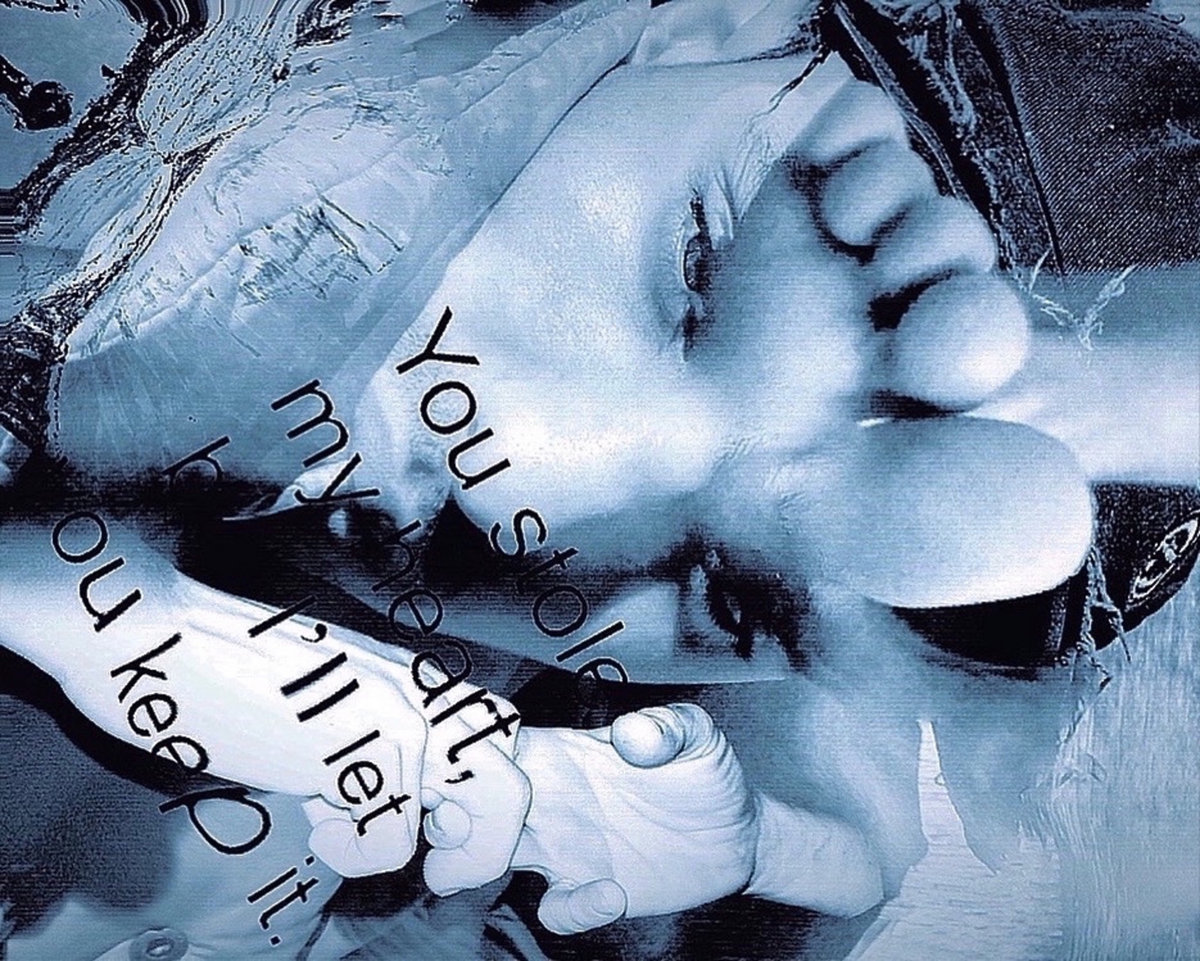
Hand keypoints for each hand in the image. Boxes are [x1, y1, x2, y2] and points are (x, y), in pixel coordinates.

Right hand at [497, 703, 879, 934]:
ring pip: (485, 859)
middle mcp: (548, 800)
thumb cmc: (705, 772)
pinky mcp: (589, 891)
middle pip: (472, 804)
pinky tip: (611, 893)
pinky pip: (555, 909)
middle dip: (452, 810)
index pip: (493, 746)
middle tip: (464, 817)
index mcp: (560, 753)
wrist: (738, 833)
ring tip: (510, 856)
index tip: (466, 758)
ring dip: (475, 864)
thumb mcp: (697, 735)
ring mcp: (563, 849)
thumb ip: (666, 726)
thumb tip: (631, 733)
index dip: (467, 750)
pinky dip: (572, 908)